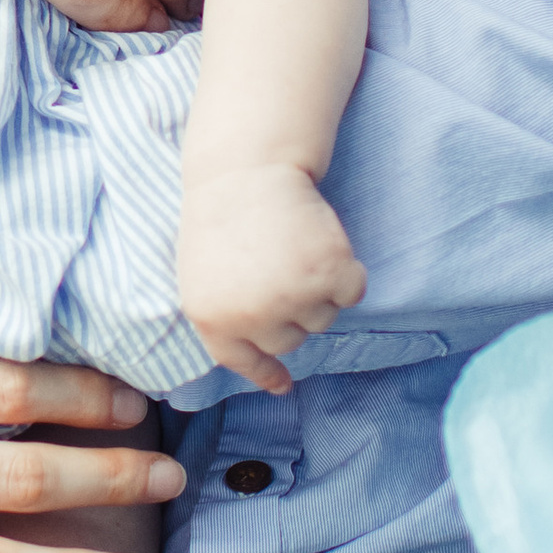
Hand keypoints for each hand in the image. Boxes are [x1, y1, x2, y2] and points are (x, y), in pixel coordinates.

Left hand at [176, 161, 367, 392]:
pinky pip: (351, 293)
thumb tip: (262, 362)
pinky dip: (347, 273)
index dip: (266, 374)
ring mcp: (293, 298)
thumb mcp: (201, 274)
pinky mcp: (331, 275)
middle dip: (292, 311)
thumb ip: (225, 317)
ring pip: (323, 318)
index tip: (284, 384)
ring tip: (294, 247)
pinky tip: (323, 243)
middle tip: (281, 265)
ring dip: (318, 289)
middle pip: (291, 340)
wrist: (245, 168)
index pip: (244, 361)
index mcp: (211, 319)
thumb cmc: (222, 214)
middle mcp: (252, 317)